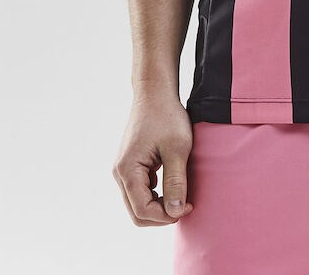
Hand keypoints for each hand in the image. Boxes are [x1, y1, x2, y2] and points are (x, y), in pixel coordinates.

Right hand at [112, 93, 194, 225]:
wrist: (155, 93)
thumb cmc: (167, 117)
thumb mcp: (177, 148)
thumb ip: (175, 181)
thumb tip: (174, 212)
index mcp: (127, 171)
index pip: (142, 211)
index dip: (167, 216)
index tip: (188, 205)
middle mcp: (119, 173)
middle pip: (137, 212)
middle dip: (161, 215)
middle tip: (185, 205)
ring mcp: (123, 169)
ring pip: (137, 203)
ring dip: (159, 206)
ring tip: (181, 195)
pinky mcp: (130, 165)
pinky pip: (139, 191)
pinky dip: (155, 195)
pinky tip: (173, 184)